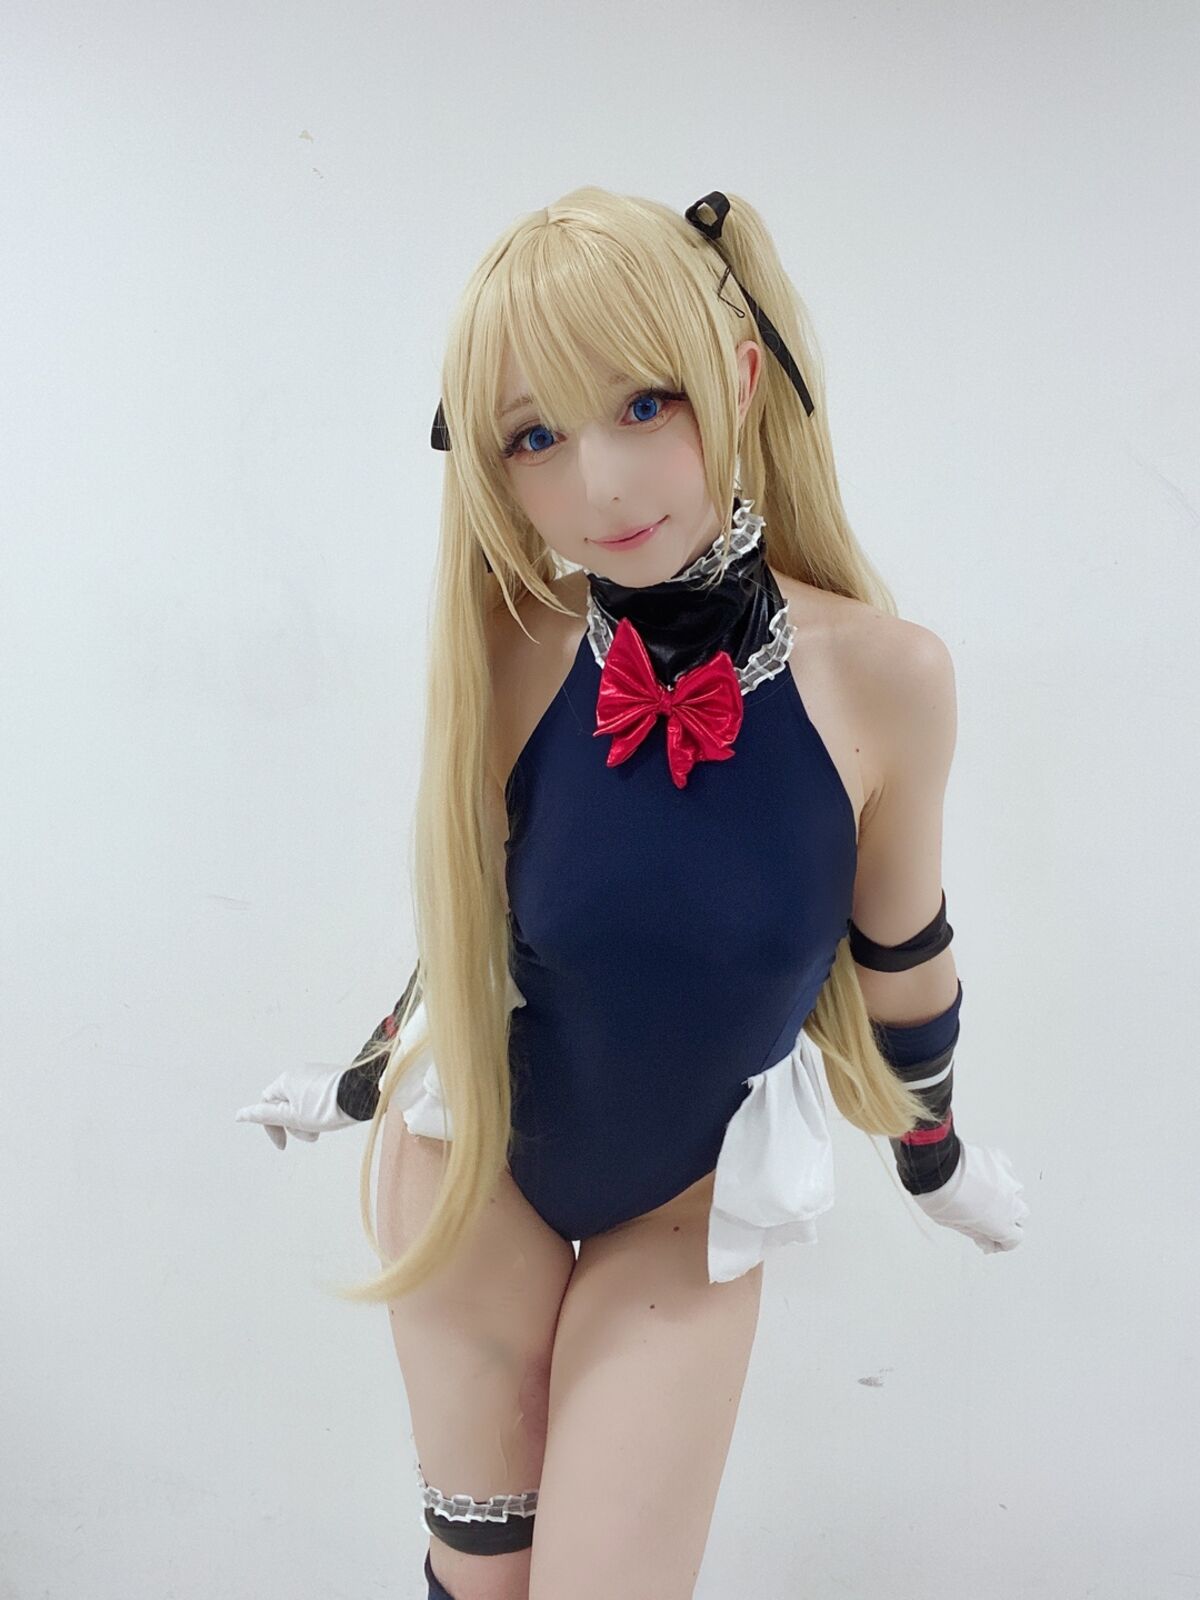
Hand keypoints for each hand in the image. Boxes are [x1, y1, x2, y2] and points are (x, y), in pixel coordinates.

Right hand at [234, 1063, 357, 1149]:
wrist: (361, 1094)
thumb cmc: (327, 1107)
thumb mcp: (292, 1116)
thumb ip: (265, 1115)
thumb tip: (239, 1114)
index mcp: (285, 1080)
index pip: (266, 1104)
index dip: (272, 1127)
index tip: (283, 1146)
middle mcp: (299, 1073)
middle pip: (285, 1105)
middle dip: (294, 1125)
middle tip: (310, 1136)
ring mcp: (316, 1074)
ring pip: (302, 1103)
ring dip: (308, 1121)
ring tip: (323, 1127)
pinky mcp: (331, 1078)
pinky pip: (317, 1098)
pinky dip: (320, 1112)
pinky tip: (332, 1117)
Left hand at [911, 1142, 1028, 1253]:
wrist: (936, 1166)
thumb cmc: (941, 1196)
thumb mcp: (956, 1225)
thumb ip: (977, 1234)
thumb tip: (987, 1243)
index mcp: (1002, 1223)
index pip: (1015, 1239)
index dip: (1002, 1243)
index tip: (991, 1240)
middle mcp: (1010, 1202)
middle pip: (1020, 1216)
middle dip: (1008, 1220)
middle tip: (988, 1219)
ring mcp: (1007, 1179)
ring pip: (1016, 1192)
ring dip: (1005, 1196)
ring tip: (984, 1195)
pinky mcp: (999, 1159)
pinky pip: (1006, 1170)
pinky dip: (999, 1175)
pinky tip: (985, 1176)